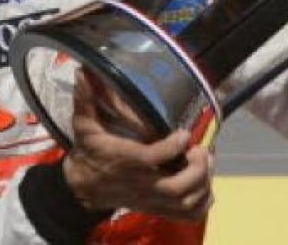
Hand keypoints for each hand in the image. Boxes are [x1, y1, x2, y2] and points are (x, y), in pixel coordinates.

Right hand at [62, 68, 213, 220]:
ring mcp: (151, 198)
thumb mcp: (84, 127)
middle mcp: (141, 183)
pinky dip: (201, 203)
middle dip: (196, 169)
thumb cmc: (90, 153)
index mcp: (125, 161)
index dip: (172, 146)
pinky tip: (205, 184)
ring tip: (206, 161)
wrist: (83, 189)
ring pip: (184, 202)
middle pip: (175, 187)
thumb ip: (85, 102)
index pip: (151, 158)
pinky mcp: (156, 207)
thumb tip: (82, 73)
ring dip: (203, 183)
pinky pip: (185, 215)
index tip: (183, 132)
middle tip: (201, 150)